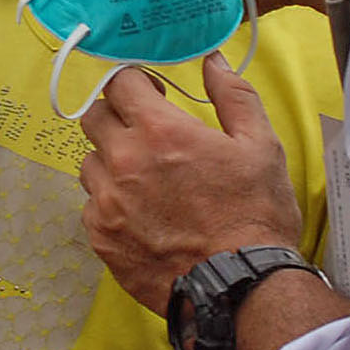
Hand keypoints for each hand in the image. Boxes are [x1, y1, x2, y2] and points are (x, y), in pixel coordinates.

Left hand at [77, 58, 305, 315]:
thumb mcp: (261, 145)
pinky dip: (110, 204)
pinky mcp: (101, 239)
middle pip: (93, 118)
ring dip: (110, 162)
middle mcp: (123, 162)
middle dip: (116, 117)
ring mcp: (106, 203)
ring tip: (145, 180)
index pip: (119, 83)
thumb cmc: (256, 215)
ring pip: (89, 164)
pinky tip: (142, 216)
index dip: (135, 83)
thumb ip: (234, 96)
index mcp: (160, 131)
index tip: (151, 94)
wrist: (240, 288)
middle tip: (145, 134)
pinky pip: (92, 206)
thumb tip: (213, 61)